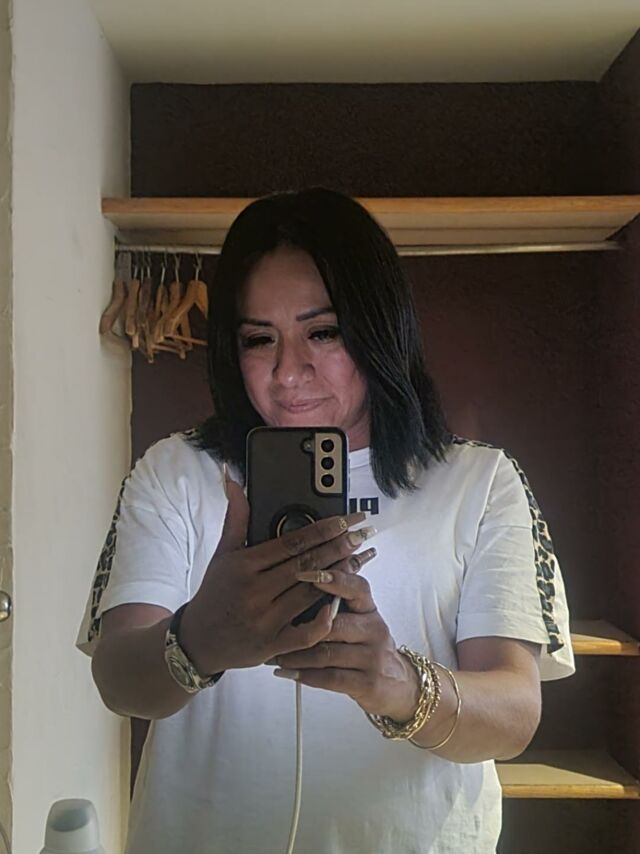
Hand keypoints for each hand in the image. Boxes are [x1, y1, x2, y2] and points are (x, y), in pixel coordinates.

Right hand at [179, 468, 368, 675]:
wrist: (198, 640)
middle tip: (363, 533)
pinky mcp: (272, 645)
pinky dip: (323, 619)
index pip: (291, 543)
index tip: (345, 519)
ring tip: (361, 558)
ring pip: (310, 593)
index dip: (323, 529)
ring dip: (339, 575)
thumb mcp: (223, 553)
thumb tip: (233, 481)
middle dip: (339, 547)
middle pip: (307, 565)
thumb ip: (236, 518)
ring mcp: (264, 620)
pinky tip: (339, 603)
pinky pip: (305, 633)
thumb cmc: (215, 592)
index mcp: (244, 566)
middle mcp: (254, 592)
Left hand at [270, 562, 421, 721]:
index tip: (305, 573)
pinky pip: (330, 678)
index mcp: (369, 609)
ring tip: (276, 655)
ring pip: (326, 654)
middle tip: (275, 628)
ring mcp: (373, 658)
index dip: (333, 578)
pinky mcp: (367, 683)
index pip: (356, 587)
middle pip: (334, 624)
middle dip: (302, 629)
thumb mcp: (360, 620)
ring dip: (296, 656)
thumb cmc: (366, 647)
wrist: (396, 684)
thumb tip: (299, 581)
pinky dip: (305, 676)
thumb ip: (337, 603)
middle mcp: (375, 630)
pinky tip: (288, 673)